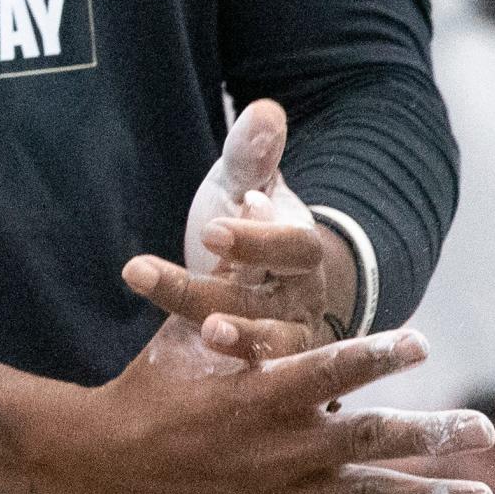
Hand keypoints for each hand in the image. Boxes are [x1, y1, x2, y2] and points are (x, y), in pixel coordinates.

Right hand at [0, 322, 494, 493]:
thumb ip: (227, 287)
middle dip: (431, 435)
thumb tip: (241, 215)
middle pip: (371, 440)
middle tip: (480, 428)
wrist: (107, 465)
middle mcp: (281, 450)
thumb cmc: (149, 387)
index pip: (331, 368)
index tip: (420, 343)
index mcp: (260, 393)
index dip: (378, 354)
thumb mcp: (185, 332)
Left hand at [122, 99, 349, 359]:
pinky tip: (191, 384)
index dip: (256, 241)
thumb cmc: (247, 222)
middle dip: (233, 302)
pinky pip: (256, 380)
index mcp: (300, 249)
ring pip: (269, 347)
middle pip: (274, 304)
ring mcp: (289, 339)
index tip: (213, 230)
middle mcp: (303, 298)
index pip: (292, 245)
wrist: (263, 274)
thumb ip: (251, 154)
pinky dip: (233, 382)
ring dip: (243, 346)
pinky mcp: (270, 372)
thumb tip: (265, 109)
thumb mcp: (243, 186)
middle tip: (202, 312)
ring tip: (205, 337)